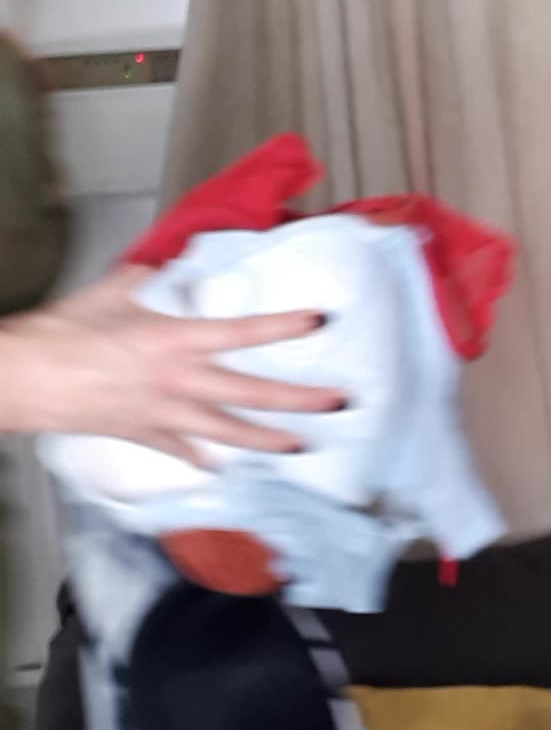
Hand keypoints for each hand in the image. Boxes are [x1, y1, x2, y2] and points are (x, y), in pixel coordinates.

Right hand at [0, 265, 343, 460]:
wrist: (24, 377)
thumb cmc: (65, 331)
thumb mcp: (112, 290)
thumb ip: (146, 275)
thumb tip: (163, 261)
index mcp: (175, 340)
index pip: (243, 332)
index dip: (284, 326)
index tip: (320, 321)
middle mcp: (180, 381)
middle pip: (252, 393)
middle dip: (300, 399)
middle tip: (339, 402)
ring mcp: (165, 414)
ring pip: (229, 432)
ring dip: (269, 441)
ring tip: (302, 445)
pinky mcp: (144, 435)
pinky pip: (183, 451)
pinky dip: (204, 459)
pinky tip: (223, 468)